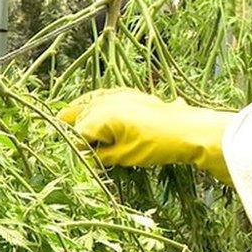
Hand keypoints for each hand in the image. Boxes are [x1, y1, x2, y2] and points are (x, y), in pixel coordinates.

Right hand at [56, 88, 234, 182]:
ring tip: (64, 119)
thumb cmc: (155, 146)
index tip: (78, 158)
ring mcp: (118, 94)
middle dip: (74, 128)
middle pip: (80, 115)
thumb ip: (100, 155)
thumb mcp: (123, 156)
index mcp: (101, 115)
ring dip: (79, 111)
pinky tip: (92, 107)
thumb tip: (86, 156)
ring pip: (89, 101)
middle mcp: (106, 101)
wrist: (187, 131)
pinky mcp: (130, 94)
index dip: (76, 148)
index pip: (77, 133)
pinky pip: (104, 95)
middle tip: (69, 142)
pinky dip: (94, 102)